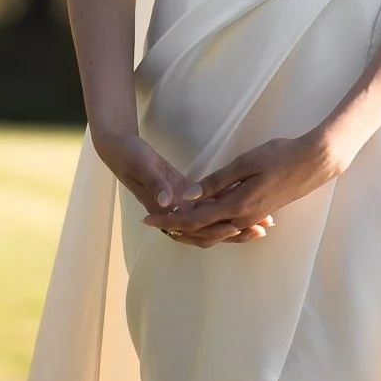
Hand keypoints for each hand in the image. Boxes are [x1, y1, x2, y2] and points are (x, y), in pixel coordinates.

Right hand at [92, 132, 271, 247]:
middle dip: (234, 232)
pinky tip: (246, 206)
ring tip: (262, 223)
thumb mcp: (142, 165)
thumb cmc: (128, 156)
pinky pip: (208, 206)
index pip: (194, 227)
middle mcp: (175, 211)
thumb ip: (155, 183)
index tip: (236, 227)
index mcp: (165, 208)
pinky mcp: (184, 192)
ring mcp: (181, 204)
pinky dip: (226, 209)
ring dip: (235, 224)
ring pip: (211, 221)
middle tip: (260, 229)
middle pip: (208, 231)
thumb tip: (170, 203)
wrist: (118, 149)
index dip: (215, 229)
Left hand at [141, 131, 343, 244]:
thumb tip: (188, 196)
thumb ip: (216, 181)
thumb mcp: (245, 162)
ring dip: (192, 228)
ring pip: (214, 230)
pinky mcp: (258, 212)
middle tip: (152, 221)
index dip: (168, 220)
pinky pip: (228, 225)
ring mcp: (252, 217)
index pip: (193, 219)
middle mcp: (242, 218)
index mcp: (236, 206)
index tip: (147, 218)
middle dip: (174, 227)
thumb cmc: (280, 155)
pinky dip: (211, 224)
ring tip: (171, 221)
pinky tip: (203, 216)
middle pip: (201, 231)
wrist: (315, 161)